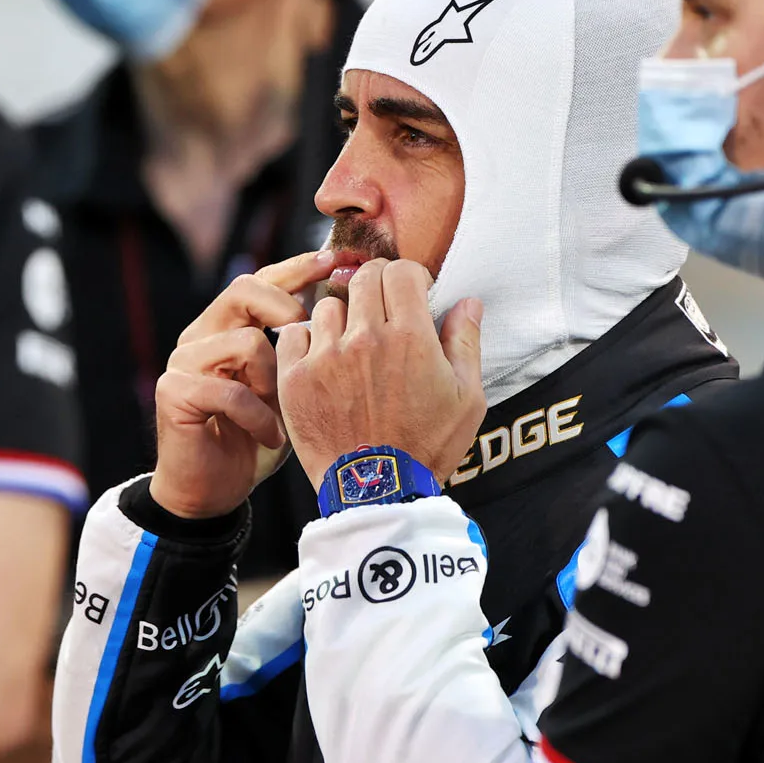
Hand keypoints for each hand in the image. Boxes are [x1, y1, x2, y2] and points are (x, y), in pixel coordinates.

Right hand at [150, 250, 338, 517]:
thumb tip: (343, 311)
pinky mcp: (174, 392)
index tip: (331, 261)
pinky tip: (271, 438)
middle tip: (312, 335)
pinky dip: (258, 417)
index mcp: (226, 327)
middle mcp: (200, 336)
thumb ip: (301, 351)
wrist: (212, 490)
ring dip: (275, 380)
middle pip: (243, 289)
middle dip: (286, 306)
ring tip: (284, 412)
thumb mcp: (288, 388)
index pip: (259, 281)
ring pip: (245, 341)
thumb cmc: (256, 439)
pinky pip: (230, 390)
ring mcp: (183, 362)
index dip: (294, 268)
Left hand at [275, 258, 485, 490]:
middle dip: (376, 285)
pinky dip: (307, 340)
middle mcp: (366, 338)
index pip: (401, 271)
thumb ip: (466, 343)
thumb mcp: (468, 399)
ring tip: (352, 343)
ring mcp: (326, 357)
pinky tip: (323, 360)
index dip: (409, 278)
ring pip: (329, 305)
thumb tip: (469, 301)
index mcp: (411, 337)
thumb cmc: (427, 447)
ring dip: (342, 316)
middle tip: (381, 309)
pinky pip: (294, 334)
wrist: (378, 492)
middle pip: (364, 277)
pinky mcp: (296, 378)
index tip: (411, 295)